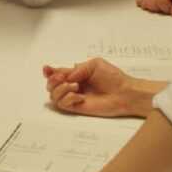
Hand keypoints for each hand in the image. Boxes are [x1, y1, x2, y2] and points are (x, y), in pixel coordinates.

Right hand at [42, 59, 159, 117]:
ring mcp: (74, 97)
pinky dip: (67, 98)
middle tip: (62, 78)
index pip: (57, 73)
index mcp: (76, 74)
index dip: (49, 72)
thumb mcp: (94, 64)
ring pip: (53, 95)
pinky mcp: (77, 108)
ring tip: (75, 86)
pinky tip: (79, 96)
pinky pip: (62, 104)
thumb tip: (65, 76)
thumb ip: (77, 69)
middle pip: (51, 85)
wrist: (124, 92)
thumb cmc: (113, 77)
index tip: (47, 69)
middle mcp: (73, 86)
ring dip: (60, 89)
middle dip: (53, 80)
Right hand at [136, 0, 171, 16]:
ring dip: (154, 8)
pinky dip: (147, 5)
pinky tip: (156, 5)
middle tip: (171, 6)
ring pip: (144, 3)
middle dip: (161, 9)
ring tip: (164, 5)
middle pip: (151, 3)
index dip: (168, 8)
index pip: (161, 0)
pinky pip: (140, 0)